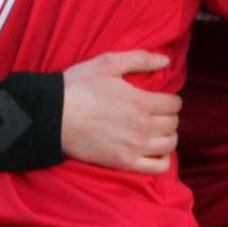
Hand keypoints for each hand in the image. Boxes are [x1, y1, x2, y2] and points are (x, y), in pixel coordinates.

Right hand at [58, 50, 179, 172]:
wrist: (53, 117)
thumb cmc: (78, 86)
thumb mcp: (108, 63)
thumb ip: (140, 59)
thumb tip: (166, 60)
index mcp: (141, 102)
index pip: (174, 104)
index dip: (170, 99)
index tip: (160, 99)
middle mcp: (143, 127)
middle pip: (173, 124)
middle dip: (168, 116)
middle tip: (156, 114)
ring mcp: (135, 147)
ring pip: (170, 144)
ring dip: (167, 136)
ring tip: (155, 131)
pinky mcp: (124, 163)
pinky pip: (158, 167)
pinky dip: (163, 159)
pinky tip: (154, 151)